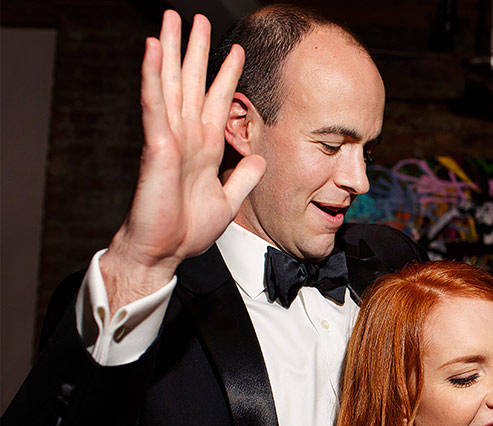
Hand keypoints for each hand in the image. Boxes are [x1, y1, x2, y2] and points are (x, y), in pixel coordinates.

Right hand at [101, 11, 264, 307]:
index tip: (238, 51)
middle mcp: (187, 137)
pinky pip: (154, 105)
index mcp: (204, 147)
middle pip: (191, 83)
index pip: (217, 101)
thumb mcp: (229, 199)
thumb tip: (257, 158)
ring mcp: (170, 138)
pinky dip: (151, 76)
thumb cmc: (188, 229)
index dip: (227, 75)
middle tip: (197, 17)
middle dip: (195, 50)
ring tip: (171, 19)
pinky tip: (151, 49)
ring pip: (170, 84)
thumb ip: (243, 177)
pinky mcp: (156, 146)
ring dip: (170, 50)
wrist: (165, 251)